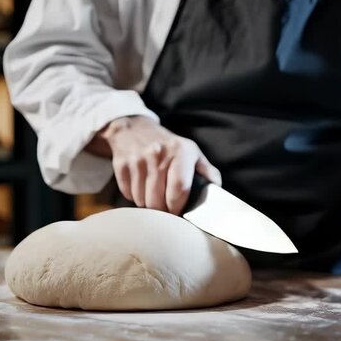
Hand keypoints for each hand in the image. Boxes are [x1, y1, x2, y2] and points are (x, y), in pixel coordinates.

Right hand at [101, 116, 220, 213]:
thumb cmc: (169, 145)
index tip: (178, 212)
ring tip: (153, 192)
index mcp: (181, 151)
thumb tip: (218, 194)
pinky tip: (140, 185)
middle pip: (158, 201)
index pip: (179, 190)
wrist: (134, 129)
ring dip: (147, 203)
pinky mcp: (122, 165)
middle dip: (162, 209)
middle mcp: (159, 154)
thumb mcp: (192, 153)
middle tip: (165, 205)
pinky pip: (128, 195)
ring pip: (142, 201)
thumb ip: (208, 173)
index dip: (178, 207)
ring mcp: (138, 160)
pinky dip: (134, 196)